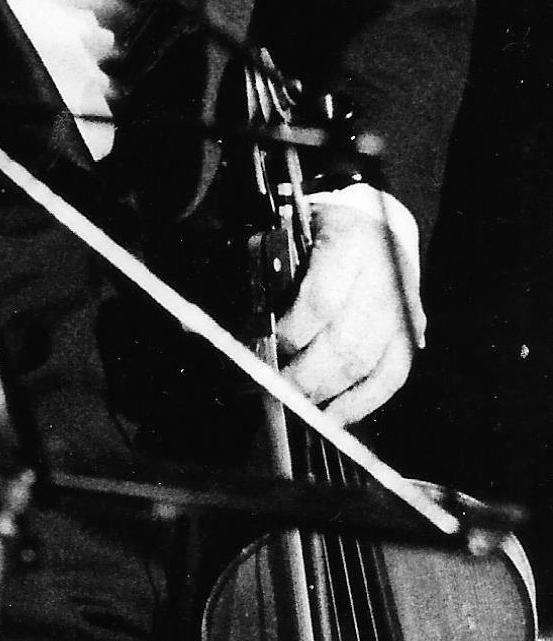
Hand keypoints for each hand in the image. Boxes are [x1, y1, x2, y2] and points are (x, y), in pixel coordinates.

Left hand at [273, 182, 425, 424]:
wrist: (374, 223)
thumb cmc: (318, 235)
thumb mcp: (287, 238)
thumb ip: (266, 279)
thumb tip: (228, 331)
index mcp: (351, 242)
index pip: (321, 302)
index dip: (288, 335)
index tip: (258, 349)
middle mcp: (385, 276)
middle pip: (344, 343)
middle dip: (301, 376)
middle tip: (268, 389)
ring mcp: (403, 307)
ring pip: (366, 365)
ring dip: (324, 392)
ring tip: (292, 403)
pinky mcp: (412, 331)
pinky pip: (392, 376)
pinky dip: (361, 402)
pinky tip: (332, 417)